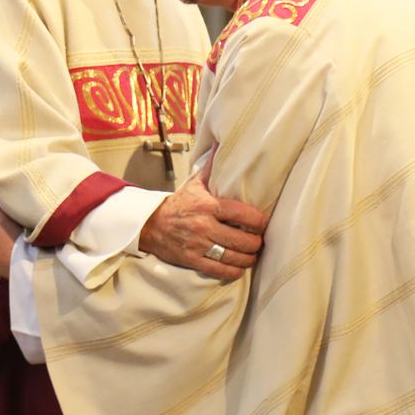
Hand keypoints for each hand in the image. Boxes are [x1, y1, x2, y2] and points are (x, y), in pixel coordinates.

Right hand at [139, 151, 268, 280]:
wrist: (150, 224)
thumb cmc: (179, 203)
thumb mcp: (195, 183)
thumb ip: (212, 167)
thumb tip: (222, 143)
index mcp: (208, 205)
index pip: (242, 214)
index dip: (259, 222)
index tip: (264, 223)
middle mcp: (204, 226)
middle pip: (242, 240)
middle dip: (256, 242)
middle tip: (260, 241)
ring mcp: (198, 245)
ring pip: (233, 257)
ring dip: (248, 258)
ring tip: (253, 255)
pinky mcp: (192, 260)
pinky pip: (219, 270)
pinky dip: (234, 271)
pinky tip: (240, 267)